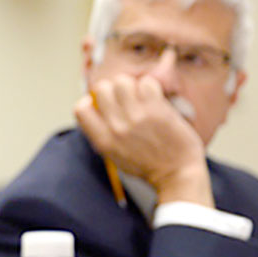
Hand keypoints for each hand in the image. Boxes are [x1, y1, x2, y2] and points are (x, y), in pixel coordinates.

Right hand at [74, 75, 211, 204]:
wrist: (176, 174)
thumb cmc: (147, 166)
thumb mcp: (114, 155)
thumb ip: (104, 133)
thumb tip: (99, 108)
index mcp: (103, 140)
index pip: (80, 109)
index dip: (89, 100)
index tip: (100, 103)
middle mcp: (116, 127)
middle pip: (102, 88)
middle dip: (113, 89)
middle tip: (125, 97)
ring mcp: (136, 117)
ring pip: (123, 81)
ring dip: (132, 85)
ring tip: (140, 95)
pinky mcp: (156, 110)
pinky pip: (146, 82)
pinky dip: (150, 86)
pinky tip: (154, 97)